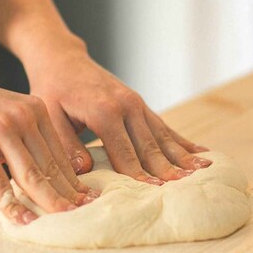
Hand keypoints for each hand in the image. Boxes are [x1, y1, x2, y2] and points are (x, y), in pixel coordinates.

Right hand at [0, 76, 97, 224]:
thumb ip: (26, 138)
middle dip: (67, 195)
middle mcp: (22, 115)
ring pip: (31, 175)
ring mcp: (0, 129)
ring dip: (47, 203)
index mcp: (35, 108)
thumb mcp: (4, 115)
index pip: (60, 151)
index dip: (74, 180)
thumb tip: (48, 177)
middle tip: (82, 217)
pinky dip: (12, 205)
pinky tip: (23, 220)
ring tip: (60, 223)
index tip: (87, 201)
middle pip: (50, 166)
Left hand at [26, 49, 210, 182]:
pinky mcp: (140, 104)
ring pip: (163, 135)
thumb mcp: (50, 116)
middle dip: (167, 168)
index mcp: (104, 111)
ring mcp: (137, 103)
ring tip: (203, 172)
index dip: (137, 174)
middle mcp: (126, 105)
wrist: (62, 60)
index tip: (153, 192)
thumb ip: (66, 144)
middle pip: (150, 145)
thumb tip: (83, 170)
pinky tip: (202, 152)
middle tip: (186, 189)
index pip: (124, 151)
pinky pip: (164, 126)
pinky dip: (182, 141)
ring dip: (183, 155)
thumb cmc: (53, 90)